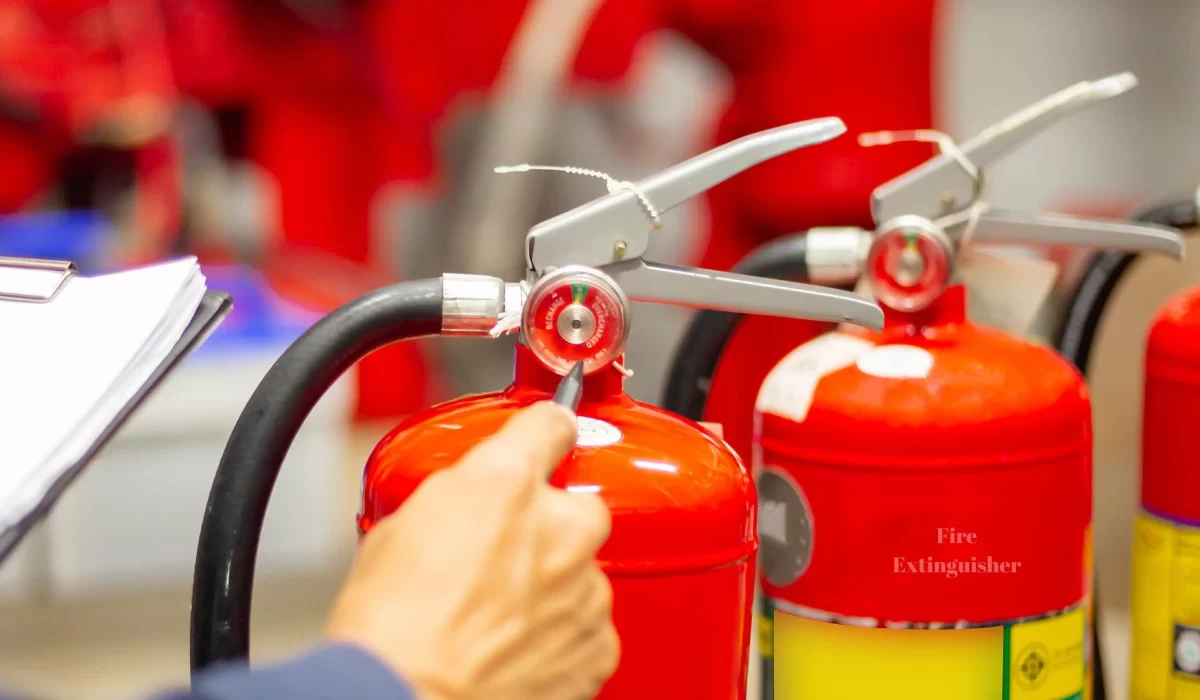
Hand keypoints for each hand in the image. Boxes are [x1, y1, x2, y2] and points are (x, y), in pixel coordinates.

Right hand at [326, 402, 618, 699]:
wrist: (404, 699)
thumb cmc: (390, 628)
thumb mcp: (400, 526)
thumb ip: (458, 494)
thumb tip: (471, 497)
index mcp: (505, 482)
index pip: (551, 424)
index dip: (545, 432)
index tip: (548, 439)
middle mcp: (558, 527)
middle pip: (577, 507)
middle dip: (548, 527)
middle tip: (500, 559)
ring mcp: (584, 588)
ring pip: (584, 571)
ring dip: (554, 585)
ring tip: (498, 617)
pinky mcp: (597, 644)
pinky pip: (591, 626)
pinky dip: (563, 635)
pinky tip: (518, 648)